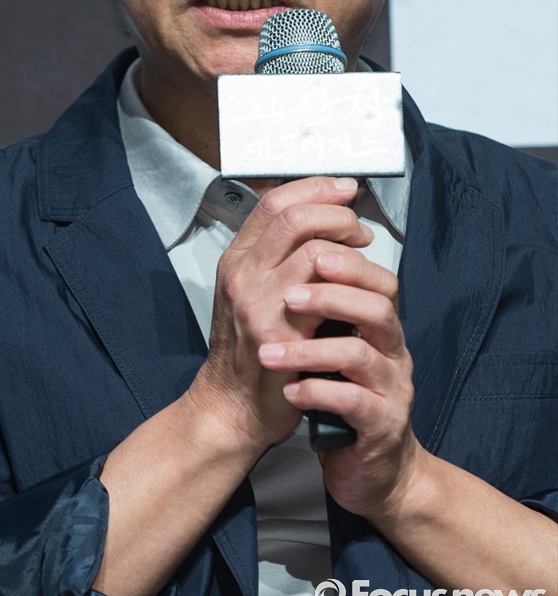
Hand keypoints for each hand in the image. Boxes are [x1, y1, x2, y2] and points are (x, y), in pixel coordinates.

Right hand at [188, 176, 372, 457]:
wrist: (233, 407)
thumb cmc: (250, 349)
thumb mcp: (251, 293)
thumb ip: (276, 258)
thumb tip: (325, 221)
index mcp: (236, 259)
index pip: (274, 202)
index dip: (315, 188)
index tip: (345, 189)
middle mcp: (241, 274)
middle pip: (294, 217)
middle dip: (337, 212)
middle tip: (360, 228)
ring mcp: (257, 302)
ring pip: (312, 249)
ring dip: (348, 249)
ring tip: (363, 260)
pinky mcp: (278, 331)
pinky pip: (324, 292)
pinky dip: (349, 283)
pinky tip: (359, 291)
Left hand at [258, 243, 420, 517]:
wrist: (374, 470)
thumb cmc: (345, 398)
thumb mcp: (335, 347)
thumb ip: (325, 311)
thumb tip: (288, 261)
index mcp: (382, 327)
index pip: (378, 280)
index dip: (347, 262)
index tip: (306, 252)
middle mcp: (393, 352)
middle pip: (378, 308)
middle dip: (331, 296)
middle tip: (289, 297)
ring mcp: (392, 389)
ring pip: (359, 355)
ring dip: (310, 350)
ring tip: (270, 354)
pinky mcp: (383, 427)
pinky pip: (353, 403)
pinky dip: (317, 394)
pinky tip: (290, 393)